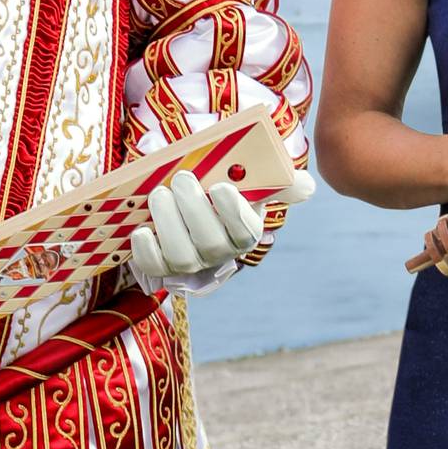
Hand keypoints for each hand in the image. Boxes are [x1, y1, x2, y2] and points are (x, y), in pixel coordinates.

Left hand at [132, 170, 311, 281]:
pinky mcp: (161, 269)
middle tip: (181, 179)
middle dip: (194, 210)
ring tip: (159, 194)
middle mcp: (220, 254)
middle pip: (212, 244)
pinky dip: (147, 250)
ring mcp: (191, 265)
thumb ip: (273, 180)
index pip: (246, 231)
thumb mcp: (242, 179)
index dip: (233, 212)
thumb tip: (305, 186)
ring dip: (169, 224)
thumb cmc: (212, 184)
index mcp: (244, 230)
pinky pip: (154, 268)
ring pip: (182, 257)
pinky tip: (142, 230)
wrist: (177, 200)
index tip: (220, 186)